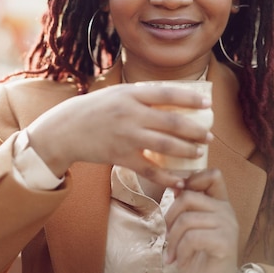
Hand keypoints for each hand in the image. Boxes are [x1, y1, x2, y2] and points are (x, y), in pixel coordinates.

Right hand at [26, 83, 210, 187]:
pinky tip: (179, 180)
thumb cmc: (92, 109)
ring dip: (187, 150)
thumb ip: (140, 96)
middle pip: (172, 122)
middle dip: (195, 130)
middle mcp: (130, 114)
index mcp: (130, 95)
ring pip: (165, 146)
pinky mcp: (120, 157)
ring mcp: (126, 137)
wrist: (64, 130)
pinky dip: (167, 177)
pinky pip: (149, 169)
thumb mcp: (115, 93)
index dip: (190, 99)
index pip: (167, 93)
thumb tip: (171, 98)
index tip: (208, 104)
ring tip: (198, 152)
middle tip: (209, 135)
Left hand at [164, 169, 237, 272]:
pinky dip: (180, 251)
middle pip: (189, 196)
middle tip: (166, 236)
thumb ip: (188, 205)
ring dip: (172, 239)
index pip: (213, 175)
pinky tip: (180, 261)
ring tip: (171, 254)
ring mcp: (228, 226)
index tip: (174, 190)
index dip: (191, 177)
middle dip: (170, 216)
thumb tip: (174, 184)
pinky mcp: (225, 242)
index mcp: (220, 204)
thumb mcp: (192, 225)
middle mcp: (227, 211)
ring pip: (187, 219)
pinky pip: (192, 237)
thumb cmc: (198, 254)